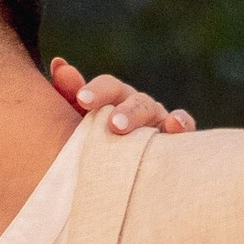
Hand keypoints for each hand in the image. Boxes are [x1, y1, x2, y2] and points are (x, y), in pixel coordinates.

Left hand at [51, 56, 195, 135]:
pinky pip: (184, 126)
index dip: (96, 91)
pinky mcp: (177, 138)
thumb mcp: (76, 123)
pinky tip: (174, 125)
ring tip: (130, 129)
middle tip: (114, 125)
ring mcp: (158, 120)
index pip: (108, 86)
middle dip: (123, 110)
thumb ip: (68, 95)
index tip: (82, 100)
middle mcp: (137, 105)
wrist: (114, 180)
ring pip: (152, 110)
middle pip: (132, 98)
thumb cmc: (93, 146)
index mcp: (114, 99)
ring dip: (141, 117)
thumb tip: (59, 63)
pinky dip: (181, 123)